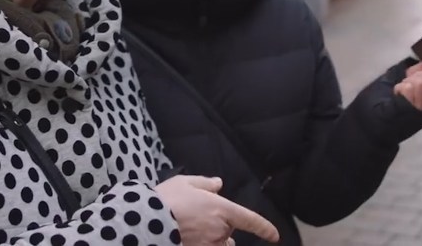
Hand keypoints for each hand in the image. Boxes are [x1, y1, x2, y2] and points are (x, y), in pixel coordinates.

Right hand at [155, 175, 279, 244]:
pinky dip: (201, 244)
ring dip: (212, 242)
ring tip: (192, 232)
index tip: (274, 236)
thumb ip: (205, 184)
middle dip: (221, 232)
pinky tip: (187, 237)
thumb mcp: (185, 183)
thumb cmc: (166, 199)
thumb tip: (218, 184)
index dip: (264, 229)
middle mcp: (220, 231)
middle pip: (229, 236)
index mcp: (222, 210)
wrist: (147, 221)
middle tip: (199, 222)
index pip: (251, 220)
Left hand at [395, 55, 421, 110]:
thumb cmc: (409, 86)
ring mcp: (421, 107)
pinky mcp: (408, 108)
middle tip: (414, 77)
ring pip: (420, 83)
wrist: (394, 100)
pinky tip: (401, 90)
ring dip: (410, 79)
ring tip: (407, 84)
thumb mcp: (418, 74)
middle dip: (421, 73)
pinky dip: (401, 85)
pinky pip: (408, 88)